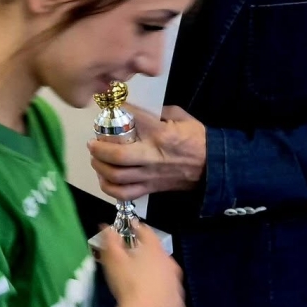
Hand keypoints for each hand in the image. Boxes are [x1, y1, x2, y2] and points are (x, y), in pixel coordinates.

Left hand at [88, 105, 206, 199]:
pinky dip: (109, 188)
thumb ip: (156, 113)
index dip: (116, 114)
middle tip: (93, 143)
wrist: (214, 166)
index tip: (107, 111)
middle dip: (99, 149)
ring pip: (117, 177)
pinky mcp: (150, 189)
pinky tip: (105, 178)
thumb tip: (134, 111)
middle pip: (118, 157)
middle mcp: (152, 156)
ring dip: (100, 167)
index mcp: (161, 135)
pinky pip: (124, 194)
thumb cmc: (197, 139)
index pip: (132, 121)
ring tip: (96, 159)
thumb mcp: (180, 116)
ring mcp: (150, 176)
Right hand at [95, 223, 185, 306]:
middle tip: (135, 256)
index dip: (137, 228)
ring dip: (156, 274)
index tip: (130, 226)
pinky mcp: (178, 303)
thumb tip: (107, 226)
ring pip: (165, 274)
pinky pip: (168, 294)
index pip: (147, 232)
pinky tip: (150, 300)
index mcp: (154, 250)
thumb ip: (110, 241)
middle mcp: (170, 264)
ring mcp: (176, 285)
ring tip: (142, 280)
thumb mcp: (114, 260)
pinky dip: (160, 294)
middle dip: (147, 253)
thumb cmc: (129, 284)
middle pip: (158, 254)